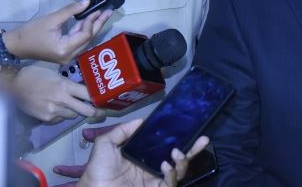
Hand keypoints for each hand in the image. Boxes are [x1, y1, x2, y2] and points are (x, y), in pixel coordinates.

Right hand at [4, 0, 112, 63]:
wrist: (16, 45)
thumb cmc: (31, 32)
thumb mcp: (51, 19)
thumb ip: (70, 11)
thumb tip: (87, 2)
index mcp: (65, 49)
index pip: (85, 34)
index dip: (91, 21)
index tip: (97, 8)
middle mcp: (69, 56)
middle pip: (88, 39)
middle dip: (98, 24)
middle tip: (109, 11)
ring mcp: (67, 57)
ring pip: (85, 41)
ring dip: (93, 27)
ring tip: (103, 15)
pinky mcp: (65, 55)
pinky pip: (78, 42)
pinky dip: (83, 32)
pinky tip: (90, 22)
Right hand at [13, 65, 102, 121]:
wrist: (13, 85)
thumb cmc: (35, 74)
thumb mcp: (55, 73)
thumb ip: (69, 83)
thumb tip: (82, 88)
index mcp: (66, 86)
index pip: (89, 95)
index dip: (100, 99)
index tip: (106, 101)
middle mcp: (62, 100)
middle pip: (87, 111)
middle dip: (96, 113)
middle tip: (101, 112)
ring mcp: (54, 111)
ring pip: (73, 115)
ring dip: (75, 111)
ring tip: (71, 105)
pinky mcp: (46, 118)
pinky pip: (59, 119)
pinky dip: (61, 115)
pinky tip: (54, 107)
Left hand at [73, 118, 208, 186]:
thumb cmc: (98, 170)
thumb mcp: (106, 144)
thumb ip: (123, 130)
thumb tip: (142, 120)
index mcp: (143, 156)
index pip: (165, 146)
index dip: (177, 138)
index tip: (187, 127)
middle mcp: (152, 167)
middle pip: (178, 158)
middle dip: (192, 149)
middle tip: (203, 139)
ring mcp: (155, 180)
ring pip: (179, 171)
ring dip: (182, 160)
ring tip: (178, 152)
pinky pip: (170, 182)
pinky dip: (172, 173)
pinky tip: (166, 165)